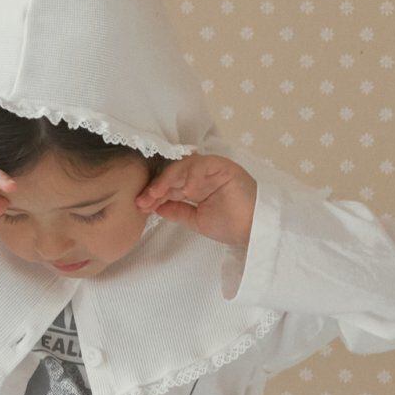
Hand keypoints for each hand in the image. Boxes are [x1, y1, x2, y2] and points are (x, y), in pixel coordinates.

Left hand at [134, 153, 255, 250]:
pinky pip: (202, 164)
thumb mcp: (196, 220)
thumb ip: (177, 211)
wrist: (253, 230)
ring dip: (167, 180)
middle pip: (173, 174)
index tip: (141, 205)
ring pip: (183, 166)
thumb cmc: (230, 225)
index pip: (170, 185)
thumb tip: (155, 206)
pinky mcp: (223, 166)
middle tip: (143, 200)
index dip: (154, 194)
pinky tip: (185, 190)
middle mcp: (202, 175)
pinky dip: (192, 175)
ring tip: (157, 195)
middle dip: (156, 187)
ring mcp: (212, 169)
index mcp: (196, 186)